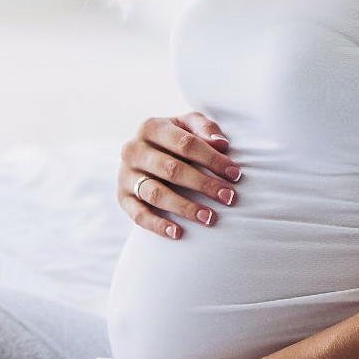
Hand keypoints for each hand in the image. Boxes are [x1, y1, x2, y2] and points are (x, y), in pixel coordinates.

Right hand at [118, 111, 241, 240]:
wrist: (146, 153)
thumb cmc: (176, 139)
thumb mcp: (188, 125)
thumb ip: (204, 128)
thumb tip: (221, 144)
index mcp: (151, 127)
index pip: (186, 144)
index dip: (212, 159)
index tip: (235, 174)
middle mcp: (133, 150)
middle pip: (172, 170)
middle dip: (204, 184)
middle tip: (229, 197)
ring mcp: (125, 175)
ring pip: (156, 194)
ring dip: (185, 207)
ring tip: (209, 218)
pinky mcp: (122, 198)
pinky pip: (138, 215)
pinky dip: (158, 225)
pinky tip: (178, 233)